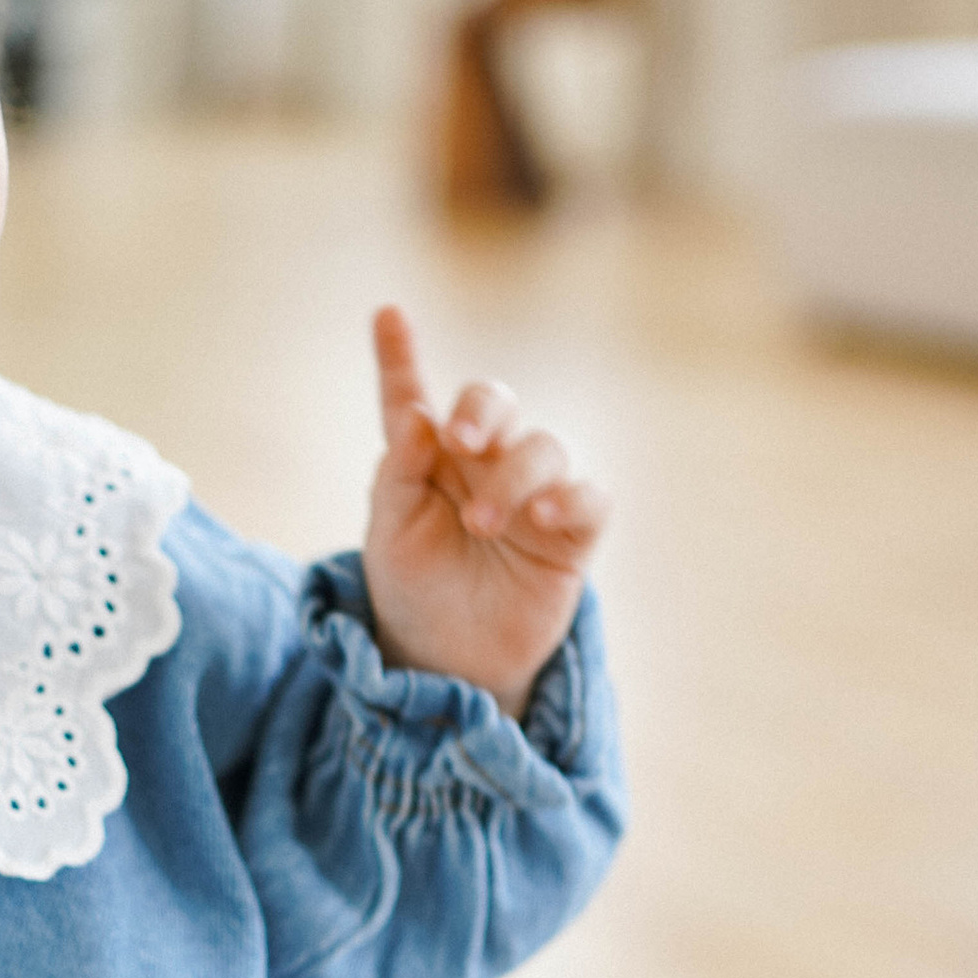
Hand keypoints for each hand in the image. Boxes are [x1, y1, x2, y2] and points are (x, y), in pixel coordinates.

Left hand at [361, 306, 608, 714]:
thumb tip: (422, 416)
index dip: (399, 357)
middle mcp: (483, 464)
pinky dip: (573, 497)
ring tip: (483, 525)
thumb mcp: (390, 534)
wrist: (450, 661)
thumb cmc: (415, 590)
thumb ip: (399, 473)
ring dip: (514, 478)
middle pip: (495, 403)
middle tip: (459, 442)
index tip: (386, 315)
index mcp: (428, 459)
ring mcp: (532, 494)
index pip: (412, 399)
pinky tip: (546, 516)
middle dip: (482, 410)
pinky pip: (590, 498)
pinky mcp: (571, 533)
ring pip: (544, 447)